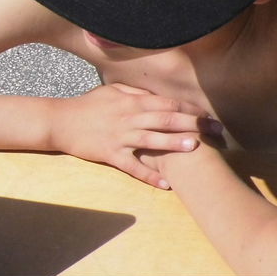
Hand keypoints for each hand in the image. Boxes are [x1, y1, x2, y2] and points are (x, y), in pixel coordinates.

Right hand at [50, 83, 221, 187]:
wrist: (60, 121)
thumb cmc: (87, 106)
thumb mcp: (112, 91)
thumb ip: (136, 92)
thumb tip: (157, 96)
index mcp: (132, 101)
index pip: (167, 103)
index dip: (190, 108)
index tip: (209, 115)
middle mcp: (129, 118)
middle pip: (166, 119)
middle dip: (193, 124)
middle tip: (216, 131)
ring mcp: (120, 137)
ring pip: (152, 140)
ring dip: (173, 144)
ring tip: (195, 148)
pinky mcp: (110, 154)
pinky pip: (132, 167)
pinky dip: (149, 175)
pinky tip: (164, 183)